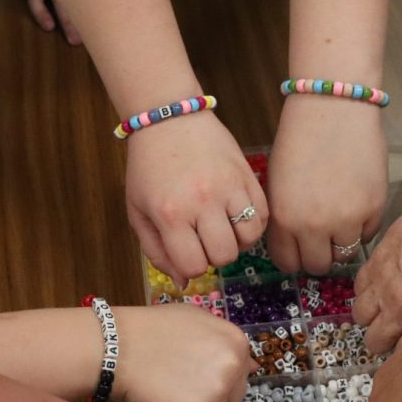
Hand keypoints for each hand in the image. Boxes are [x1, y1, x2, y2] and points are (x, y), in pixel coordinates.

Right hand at [113, 305, 255, 401]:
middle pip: (232, 398)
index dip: (215, 375)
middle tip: (178, 385)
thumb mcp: (195, 319)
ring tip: (168, 392)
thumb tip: (254, 366)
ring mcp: (215, 395)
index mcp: (236, 342)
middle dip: (211, 396)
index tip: (193, 373)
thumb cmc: (152, 329)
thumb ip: (224, 340)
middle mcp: (233, 368)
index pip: (241, 372)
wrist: (116, 347)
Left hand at [126, 113, 267, 287]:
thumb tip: (184, 283)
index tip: (188, 251)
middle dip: (214, 255)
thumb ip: (156, 252)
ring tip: (223, 226)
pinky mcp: (247, 175)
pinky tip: (236, 214)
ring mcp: (228, 187)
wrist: (169, 118)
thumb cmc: (148, 167)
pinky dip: (253, 222)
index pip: (194, 266)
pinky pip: (263, 215)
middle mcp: (202, 202)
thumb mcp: (139, 212)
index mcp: (171, 213)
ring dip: (237, 240)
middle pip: (224, 256)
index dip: (192, 266)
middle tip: (204, 238)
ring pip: (249, 238)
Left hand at [266, 94, 386, 274]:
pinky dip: (361, 227)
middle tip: (320, 238)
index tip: (298, 250)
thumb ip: (283, 219)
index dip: (293, 258)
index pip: (288, 263)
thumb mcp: (277, 183)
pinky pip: (368, 235)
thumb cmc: (299, 140)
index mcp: (284, 218)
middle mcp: (315, 225)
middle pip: (318, 266)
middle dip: (318, 254)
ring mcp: (348, 219)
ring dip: (341, 243)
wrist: (333, 108)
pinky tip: (355, 204)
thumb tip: (293, 245)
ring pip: (345, 256)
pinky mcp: (374, 208)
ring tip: (339, 220)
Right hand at [353, 193, 401, 353]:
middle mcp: (400, 308)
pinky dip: (365, 291)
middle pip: (376, 341)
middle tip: (392, 330)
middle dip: (383, 339)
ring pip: (360, 317)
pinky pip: (358, 288)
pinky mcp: (374, 262)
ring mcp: (383, 285)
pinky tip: (378, 286)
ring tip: (382, 308)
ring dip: (370, 316)